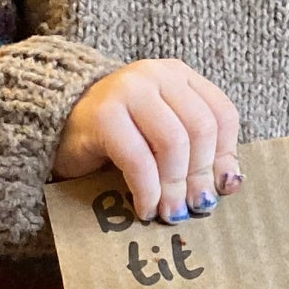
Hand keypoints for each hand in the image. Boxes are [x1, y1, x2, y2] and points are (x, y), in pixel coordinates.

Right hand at [53, 59, 241, 223]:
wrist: (57, 130)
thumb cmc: (118, 139)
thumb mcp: (164, 141)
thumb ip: (199, 154)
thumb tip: (230, 185)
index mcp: (179, 76)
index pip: (222, 115)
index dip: (225, 156)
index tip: (220, 188)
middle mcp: (155, 75)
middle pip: (201, 129)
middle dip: (200, 176)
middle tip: (194, 207)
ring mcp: (127, 89)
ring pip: (174, 143)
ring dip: (175, 186)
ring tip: (170, 212)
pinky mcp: (101, 114)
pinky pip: (139, 159)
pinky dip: (147, 190)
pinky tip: (146, 208)